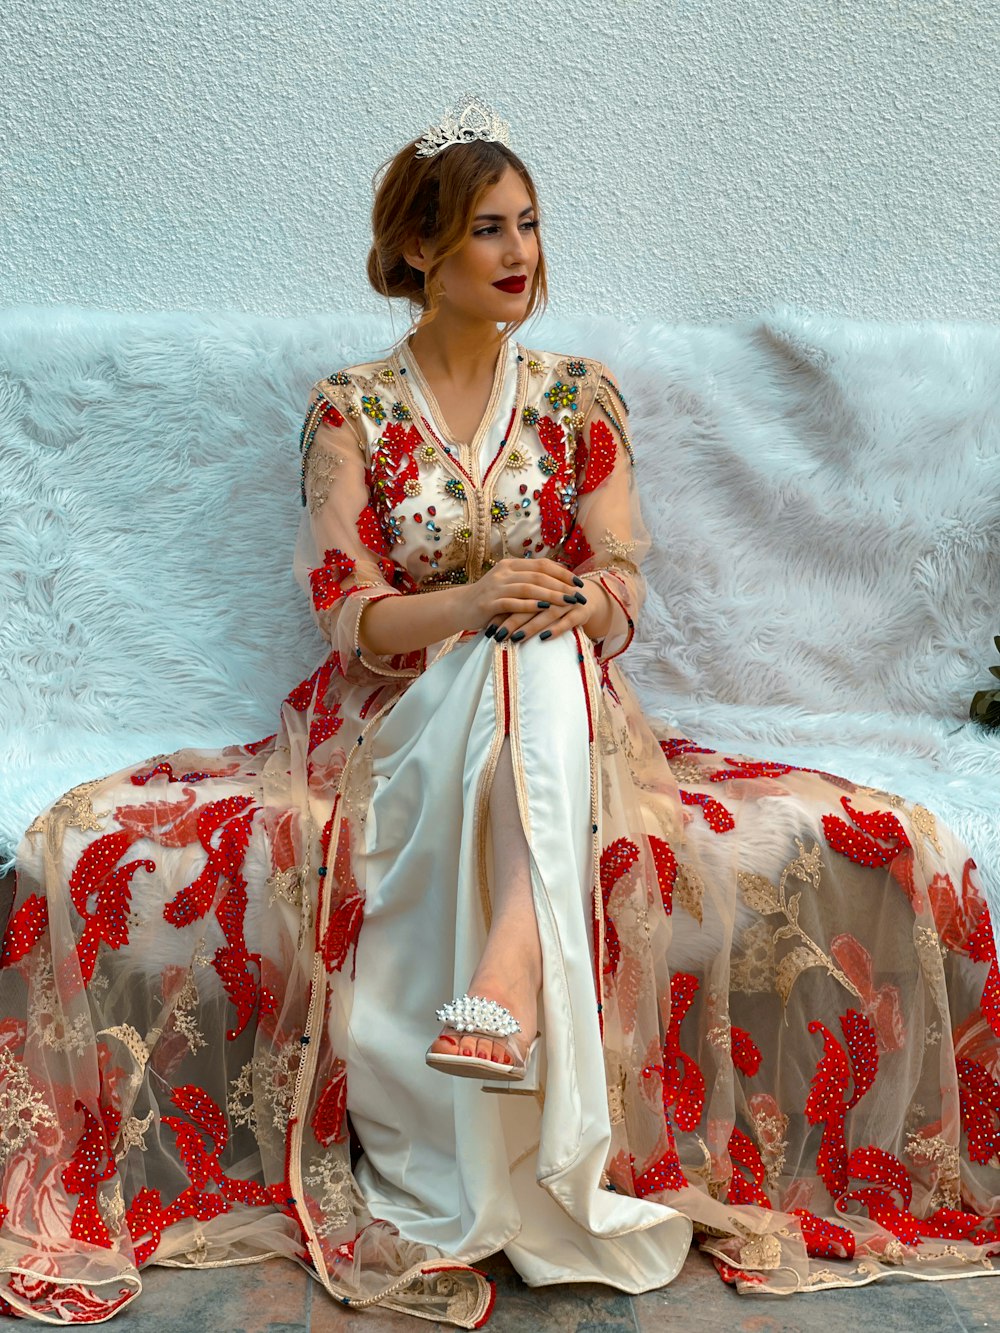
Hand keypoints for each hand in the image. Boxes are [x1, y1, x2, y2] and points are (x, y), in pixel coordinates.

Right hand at [460, 556, 587, 642]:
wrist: (459, 608)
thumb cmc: (489, 598)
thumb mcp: (507, 583)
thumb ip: (527, 580)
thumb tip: (556, 580)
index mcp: (510, 565)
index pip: (542, 564)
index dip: (562, 572)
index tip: (578, 582)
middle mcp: (503, 572)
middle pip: (538, 576)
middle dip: (562, 585)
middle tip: (578, 595)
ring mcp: (495, 587)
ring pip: (529, 588)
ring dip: (551, 595)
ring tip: (568, 602)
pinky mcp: (489, 603)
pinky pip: (513, 603)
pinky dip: (530, 606)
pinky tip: (545, 610)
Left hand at [492, 576, 613, 643]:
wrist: (588, 596)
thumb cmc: (555, 600)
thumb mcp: (538, 598)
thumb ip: (518, 604)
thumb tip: (489, 621)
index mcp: (540, 585)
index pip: (517, 597)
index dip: (502, 611)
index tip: (488, 626)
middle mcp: (553, 591)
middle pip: (530, 604)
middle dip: (512, 620)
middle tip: (498, 635)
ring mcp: (568, 602)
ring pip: (547, 613)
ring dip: (530, 626)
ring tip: (516, 638)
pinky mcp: (581, 612)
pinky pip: (568, 621)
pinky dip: (555, 629)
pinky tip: (543, 639)